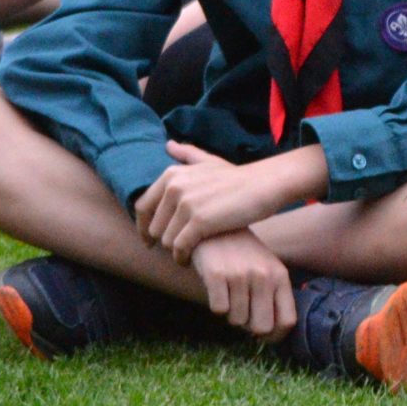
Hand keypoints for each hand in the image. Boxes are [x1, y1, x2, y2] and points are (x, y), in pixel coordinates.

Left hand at [136, 144, 287, 263]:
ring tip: (188, 253)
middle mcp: (174, 187)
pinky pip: (179, 248)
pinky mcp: (199, 222)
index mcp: (172, 174)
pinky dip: (182, 258)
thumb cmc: (238, 178)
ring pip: (166, 240)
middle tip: (179, 247)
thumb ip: (187, 155)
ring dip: (175, 251)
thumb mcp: (209, 162)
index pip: (142, 206)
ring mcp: (186, 204)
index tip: (149, 240)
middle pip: (154, 227)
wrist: (264, 185)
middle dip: (164, 240)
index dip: (143, 227)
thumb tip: (169, 145)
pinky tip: (190, 260)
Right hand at [189, 229, 297, 340]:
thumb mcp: (266, 269)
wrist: (214, 226)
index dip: (275, 336)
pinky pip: (218, 310)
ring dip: (230, 312)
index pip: (287, 321)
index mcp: (279, 276)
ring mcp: (241, 275)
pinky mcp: (217, 275)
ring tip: (229, 290)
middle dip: (249, 326)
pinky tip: (217, 286)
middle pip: (262, 328)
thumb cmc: (242, 255)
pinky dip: (216, 303)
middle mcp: (263, 275)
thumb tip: (268, 335)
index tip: (262, 335)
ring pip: (236, 321)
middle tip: (241, 309)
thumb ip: (272, 297)